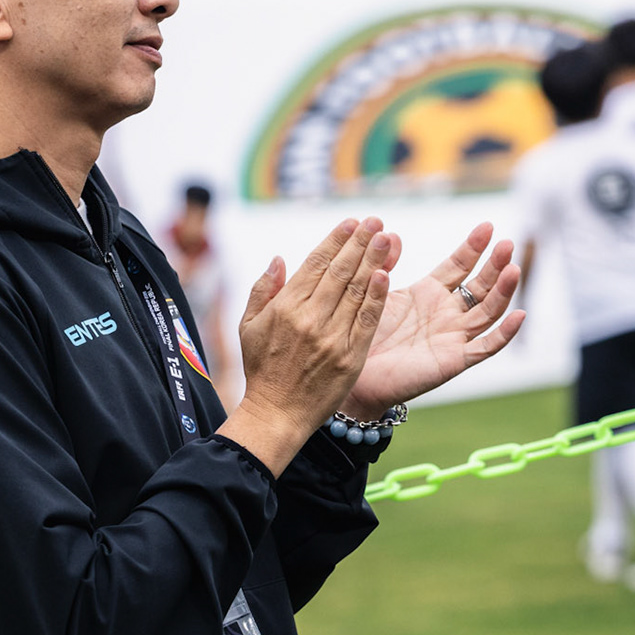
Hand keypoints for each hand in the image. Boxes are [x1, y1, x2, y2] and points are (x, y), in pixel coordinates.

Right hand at [217, 218, 391, 473]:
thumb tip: (279, 259)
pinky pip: (366, 320)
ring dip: (373, 261)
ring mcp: (331, 337)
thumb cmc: (261, 370)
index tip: (350, 223)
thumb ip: (263, 290)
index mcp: (285, 307)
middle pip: (339, 271)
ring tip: (386, 237)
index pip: (315, 264)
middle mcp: (309, 318)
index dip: (335, 240)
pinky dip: (377, 296)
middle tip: (375, 221)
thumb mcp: (248, 326)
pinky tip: (386, 273)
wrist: (277, 413)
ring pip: (356, 290)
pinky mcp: (350, 356)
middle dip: (359, 243)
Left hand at [340, 222, 523, 417]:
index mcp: (430, 293)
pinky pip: (485, 347)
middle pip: (480, 285)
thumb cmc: (364, 334)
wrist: (357, 377)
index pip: (459, 265)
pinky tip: (519, 315)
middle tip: (507, 243)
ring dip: (503, 291)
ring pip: (488, 311)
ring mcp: (454, 337)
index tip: (487, 226)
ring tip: (513, 270)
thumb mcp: (374, 292)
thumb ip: (383, 264)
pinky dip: (504, 333)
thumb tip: (394, 234)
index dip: (474, 247)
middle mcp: (448, 313)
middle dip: (494, 265)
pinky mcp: (454, 361)